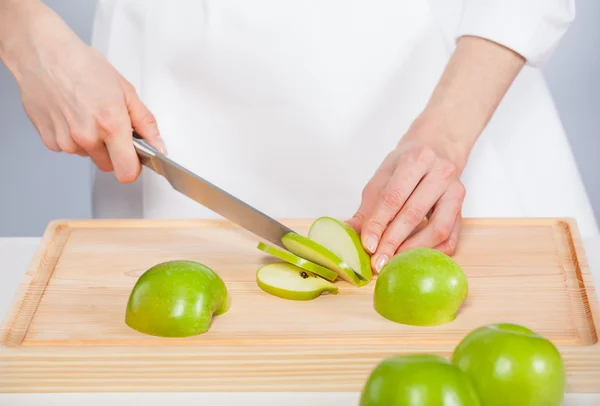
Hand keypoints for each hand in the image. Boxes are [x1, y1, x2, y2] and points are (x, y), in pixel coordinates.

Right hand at [0, 1, 164, 182]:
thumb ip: (146, 124)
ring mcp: (66, 141)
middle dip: (113, 152)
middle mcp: (87, 136)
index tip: (134, 159)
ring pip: (88, 156)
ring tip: (87, 114)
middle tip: (109, 126)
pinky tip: (71, 115)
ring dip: (91, 143)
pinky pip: (69, 149)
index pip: (127, 172)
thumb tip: (158, 146)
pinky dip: (72, 138)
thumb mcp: (126, 91)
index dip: (133, 168)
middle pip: (108, 166)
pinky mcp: (49, 140)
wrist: (44, 54)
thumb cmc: (83, 66)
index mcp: (110, 125)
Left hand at [347, 35, 525, 272]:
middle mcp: (437, 172)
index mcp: (413, 159)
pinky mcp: (463, 200)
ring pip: (438, 226)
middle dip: (392, 240)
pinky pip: (455, 230)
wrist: (445, 133)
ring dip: (414, 249)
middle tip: (376, 262)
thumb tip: (349, 227)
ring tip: (395, 264)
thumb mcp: (384, 170)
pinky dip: (439, 248)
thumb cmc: (410, 152)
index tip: (364, 241)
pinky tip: (421, 258)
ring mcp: (454, 187)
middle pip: (414, 212)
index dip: (377, 221)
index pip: (393, 194)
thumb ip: (369, 200)